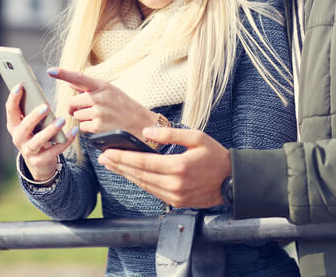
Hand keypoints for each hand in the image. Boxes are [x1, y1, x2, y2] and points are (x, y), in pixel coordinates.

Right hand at [5, 84, 76, 181]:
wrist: (40, 162)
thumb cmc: (37, 133)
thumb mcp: (32, 122)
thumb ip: (33, 109)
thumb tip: (37, 89)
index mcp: (14, 125)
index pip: (11, 110)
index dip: (13, 98)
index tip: (20, 85)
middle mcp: (18, 138)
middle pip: (24, 127)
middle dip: (34, 117)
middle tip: (45, 107)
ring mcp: (28, 151)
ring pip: (38, 141)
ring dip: (50, 131)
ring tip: (61, 121)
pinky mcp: (40, 161)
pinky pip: (54, 151)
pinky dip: (65, 141)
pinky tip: (74, 131)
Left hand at [48, 68, 156, 137]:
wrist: (140, 123)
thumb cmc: (123, 105)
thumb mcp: (109, 90)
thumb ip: (88, 87)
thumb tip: (69, 81)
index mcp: (102, 85)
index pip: (79, 78)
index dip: (63, 74)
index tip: (50, 71)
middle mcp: (99, 97)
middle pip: (72, 102)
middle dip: (75, 108)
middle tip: (88, 109)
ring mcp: (98, 112)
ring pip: (76, 116)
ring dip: (84, 118)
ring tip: (100, 117)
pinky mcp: (98, 127)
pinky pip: (82, 127)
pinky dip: (88, 128)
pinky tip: (101, 125)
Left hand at [98, 127, 230, 207]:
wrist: (232, 180)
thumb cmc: (215, 156)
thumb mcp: (197, 137)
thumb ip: (170, 134)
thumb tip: (146, 133)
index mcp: (178, 167)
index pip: (142, 162)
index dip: (123, 157)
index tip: (107, 152)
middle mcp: (174, 184)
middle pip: (139, 174)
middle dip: (119, 166)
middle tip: (103, 159)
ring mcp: (175, 196)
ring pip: (143, 185)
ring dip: (126, 174)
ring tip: (112, 165)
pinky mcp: (177, 202)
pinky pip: (152, 191)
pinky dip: (139, 182)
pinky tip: (131, 175)